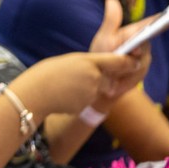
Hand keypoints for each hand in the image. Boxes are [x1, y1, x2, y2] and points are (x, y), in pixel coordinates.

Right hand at [18, 51, 141, 115]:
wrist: (33, 95)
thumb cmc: (44, 75)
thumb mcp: (67, 61)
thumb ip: (85, 64)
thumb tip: (95, 70)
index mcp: (89, 62)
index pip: (117, 61)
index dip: (128, 62)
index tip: (135, 62)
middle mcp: (94, 78)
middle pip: (107, 78)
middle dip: (100, 78)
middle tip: (77, 77)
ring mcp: (90, 93)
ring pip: (96, 91)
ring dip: (86, 89)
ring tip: (65, 87)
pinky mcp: (85, 106)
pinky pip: (86, 101)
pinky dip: (78, 99)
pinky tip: (63, 97)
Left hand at [89, 0, 150, 102]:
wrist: (97, 80)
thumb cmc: (100, 55)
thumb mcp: (104, 39)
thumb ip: (111, 21)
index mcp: (134, 31)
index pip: (152, 24)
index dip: (163, 20)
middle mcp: (142, 43)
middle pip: (145, 47)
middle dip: (133, 53)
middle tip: (127, 55)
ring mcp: (143, 58)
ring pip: (140, 64)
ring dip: (125, 70)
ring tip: (111, 75)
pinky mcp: (141, 71)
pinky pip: (137, 76)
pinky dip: (124, 80)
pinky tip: (114, 85)